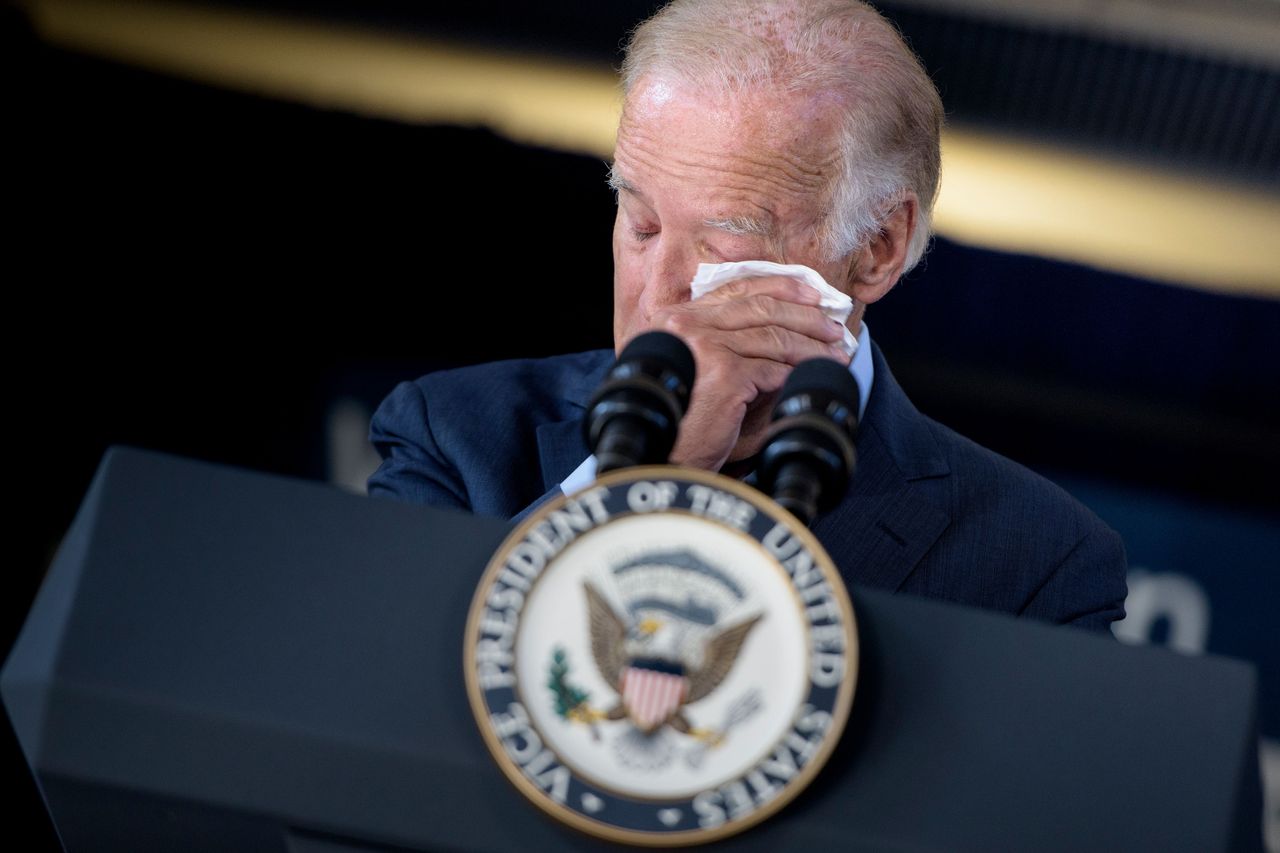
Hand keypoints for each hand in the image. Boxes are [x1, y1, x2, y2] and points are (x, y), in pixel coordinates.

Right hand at [645, 276, 850, 471]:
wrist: (657, 452)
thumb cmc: (675, 414)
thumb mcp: (691, 363)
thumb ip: (718, 339)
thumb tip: (778, 324)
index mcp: (677, 318)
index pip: (738, 289)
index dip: (781, 287)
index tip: (812, 294)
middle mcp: (687, 325)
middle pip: (761, 308)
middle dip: (805, 317)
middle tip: (833, 328)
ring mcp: (705, 347)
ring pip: (773, 338)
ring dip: (810, 346)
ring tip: (834, 354)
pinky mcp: (724, 375)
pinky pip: (773, 369)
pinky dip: (797, 372)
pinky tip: (812, 375)